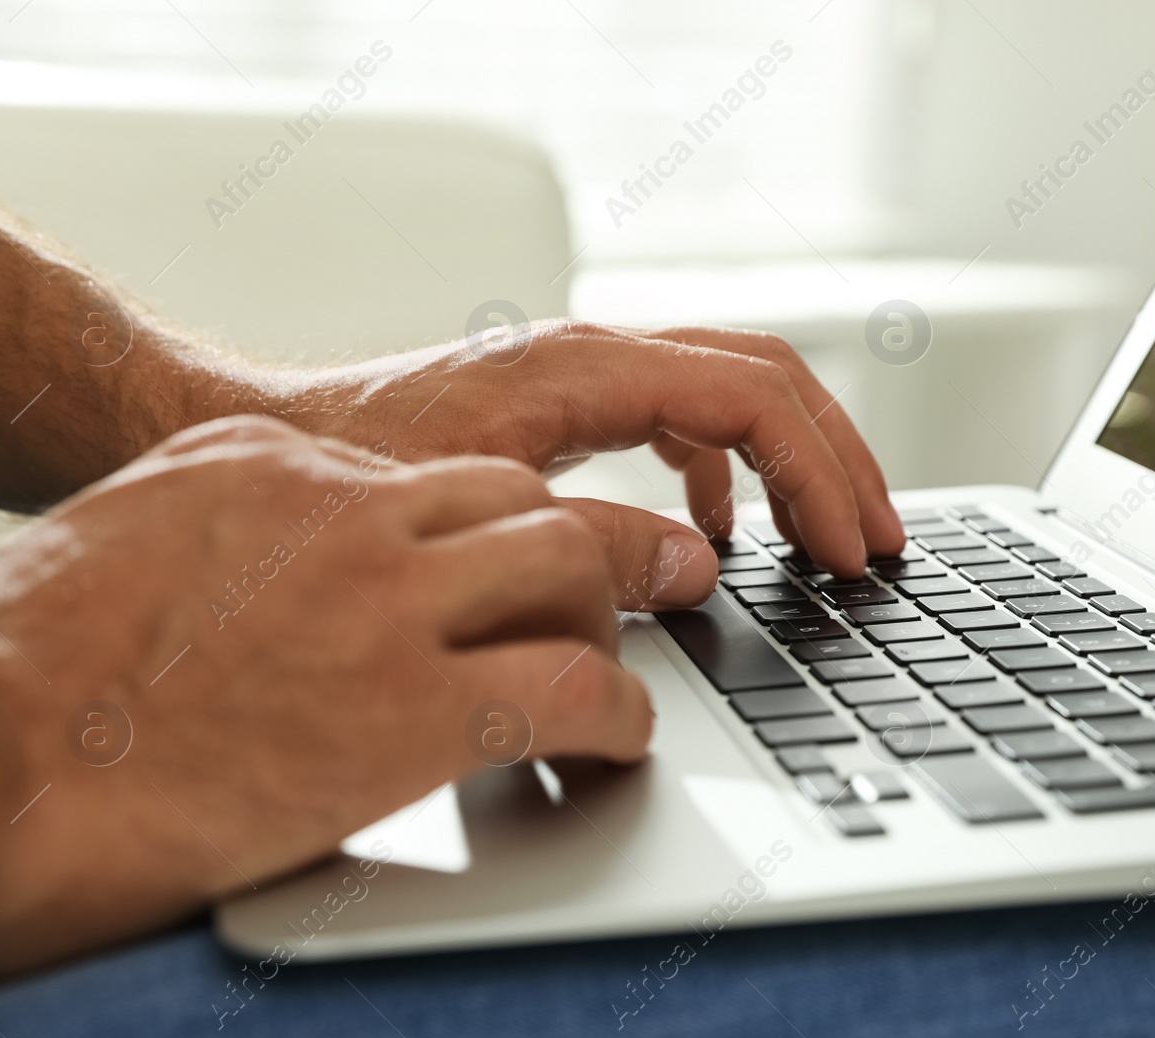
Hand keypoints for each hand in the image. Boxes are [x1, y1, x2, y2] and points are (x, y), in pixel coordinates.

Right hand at [0, 417, 649, 975]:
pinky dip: (620, 717)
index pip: (417, 472)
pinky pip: (578, 686)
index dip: (471, 533)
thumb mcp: (118, 562)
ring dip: (605, 623)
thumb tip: (255, 617)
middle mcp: (334, 503)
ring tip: (611, 682)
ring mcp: (382, 594)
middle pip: (516, 492)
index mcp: (254, 462)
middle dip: (567, 553)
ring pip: (571, 558)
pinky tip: (614, 750)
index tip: (489, 578)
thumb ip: (212, 562)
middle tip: (597, 606)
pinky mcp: (416, 706)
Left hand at [284, 321, 906, 600]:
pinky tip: (720, 531)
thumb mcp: (481, 514)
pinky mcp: (570, 406)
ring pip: (733, 393)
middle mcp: (597, 354)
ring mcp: (587, 375)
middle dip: (836, 457)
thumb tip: (701, 566)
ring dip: (793, 461)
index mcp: (588, 367)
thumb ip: (594, 543)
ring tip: (830, 535)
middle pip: (765, 377)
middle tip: (880, 540)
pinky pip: (683, 421)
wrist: (273, 442)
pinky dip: (725, 471)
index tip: (851, 548)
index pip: (753, 394)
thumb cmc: (353, 471)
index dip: (819, 472)